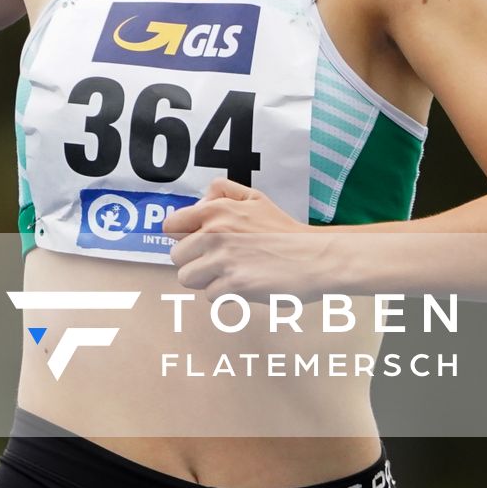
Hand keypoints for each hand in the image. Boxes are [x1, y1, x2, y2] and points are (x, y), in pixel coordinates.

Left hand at [164, 177, 323, 297]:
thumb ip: (222, 192)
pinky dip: (224, 295)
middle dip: (195, 261)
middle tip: (220, 262)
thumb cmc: (286, 231)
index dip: (182, 236)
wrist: (316, 258)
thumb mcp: (255, 198)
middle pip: (177, 256)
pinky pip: (210, 295)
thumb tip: (197, 205)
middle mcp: (215, 232)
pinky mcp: (234, 285)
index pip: (170, 226)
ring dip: (205, 280)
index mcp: (217, 210)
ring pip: (187, 278)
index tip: (196, 243)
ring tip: (229, 274)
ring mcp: (223, 260)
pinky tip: (244, 285)